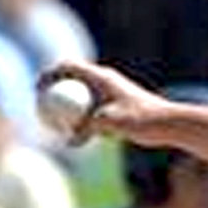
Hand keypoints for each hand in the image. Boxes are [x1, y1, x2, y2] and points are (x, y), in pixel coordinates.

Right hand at [36, 61, 175, 146]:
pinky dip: (82, 120)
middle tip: (39, 107)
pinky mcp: (115, 107)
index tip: (37, 90)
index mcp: (102, 77)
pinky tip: (82, 137)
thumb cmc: (143, 120)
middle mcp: (105, 81)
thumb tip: (70, 141)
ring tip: (58, 125)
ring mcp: (110, 94)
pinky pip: (91, 111)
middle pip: (70, 80)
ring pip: (80, 98)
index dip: (48, 74)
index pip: (67, 66)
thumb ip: (88, 129)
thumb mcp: (112, 123)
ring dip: (68, 109)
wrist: (170, 123)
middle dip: (52, 91)